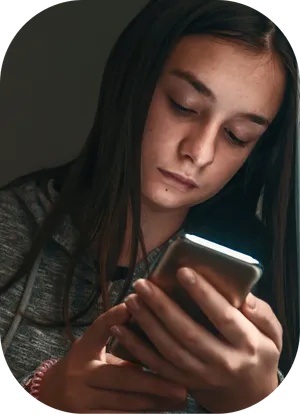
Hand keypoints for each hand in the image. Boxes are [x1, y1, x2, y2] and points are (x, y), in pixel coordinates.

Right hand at [38, 303, 186, 413]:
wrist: (51, 393)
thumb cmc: (85, 364)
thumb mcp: (95, 348)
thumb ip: (121, 342)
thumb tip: (157, 328)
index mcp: (83, 348)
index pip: (99, 328)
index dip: (114, 318)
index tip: (132, 307)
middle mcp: (79, 373)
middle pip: (122, 378)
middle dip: (155, 383)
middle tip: (182, 388)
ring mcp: (79, 400)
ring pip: (124, 404)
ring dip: (155, 404)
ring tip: (180, 401)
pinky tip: (161, 411)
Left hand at [110, 268, 281, 413]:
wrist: (249, 398)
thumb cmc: (259, 355)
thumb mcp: (273, 335)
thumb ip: (262, 314)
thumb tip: (242, 295)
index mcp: (247, 345)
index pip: (223, 316)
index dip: (203, 293)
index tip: (183, 271)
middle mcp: (222, 362)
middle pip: (188, 333)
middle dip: (162, 307)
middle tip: (143, 283)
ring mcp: (200, 375)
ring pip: (168, 349)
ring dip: (147, 324)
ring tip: (132, 299)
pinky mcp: (183, 382)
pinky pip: (156, 366)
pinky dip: (136, 348)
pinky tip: (121, 328)